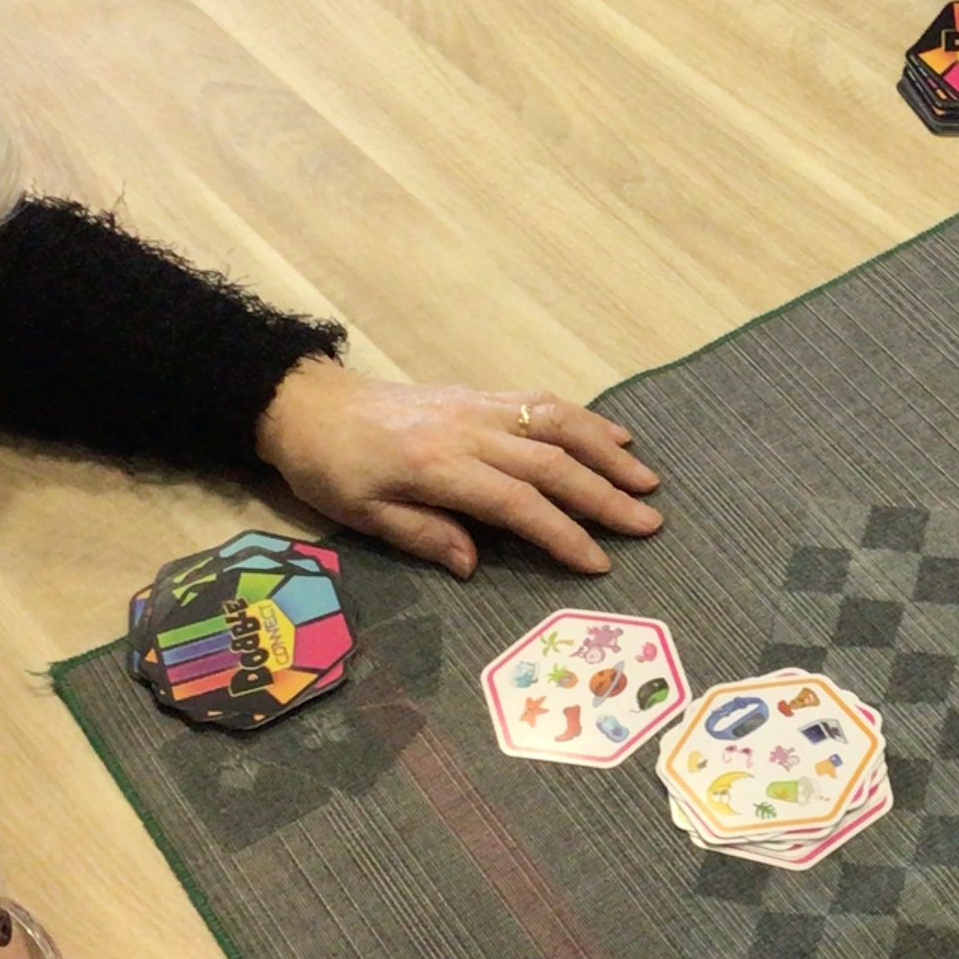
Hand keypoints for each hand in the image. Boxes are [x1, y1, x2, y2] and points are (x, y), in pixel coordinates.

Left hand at [253, 359, 662, 577]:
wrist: (308, 405)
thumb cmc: (331, 470)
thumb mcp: (363, 515)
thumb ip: (424, 536)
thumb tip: (476, 564)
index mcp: (438, 467)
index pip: (518, 503)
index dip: (562, 535)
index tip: (599, 564)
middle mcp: (469, 430)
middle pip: (552, 462)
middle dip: (605, 496)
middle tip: (649, 524)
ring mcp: (479, 406)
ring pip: (557, 423)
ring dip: (607, 451)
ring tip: (645, 480)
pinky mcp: (480, 394)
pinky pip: (542, 402)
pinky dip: (584, 418)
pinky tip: (614, 436)